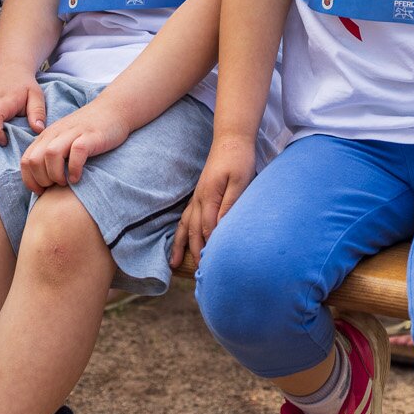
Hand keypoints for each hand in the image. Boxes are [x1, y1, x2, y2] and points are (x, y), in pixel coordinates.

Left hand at [19, 100, 129, 190]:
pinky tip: (78, 177)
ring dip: (56, 175)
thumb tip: (42, 180)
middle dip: (41, 180)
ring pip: (50, 155)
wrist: (113, 109)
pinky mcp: (90, 136)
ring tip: (65, 182)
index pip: (25, 161)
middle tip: (55, 186)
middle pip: (34, 160)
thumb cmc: (88, 130)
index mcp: (47, 136)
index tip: (41, 191)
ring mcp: (73, 133)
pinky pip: (76, 152)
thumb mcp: (64, 139)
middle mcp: (56, 133)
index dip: (30, 180)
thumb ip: (51, 154)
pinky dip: (74, 169)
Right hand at [169, 132, 255, 269]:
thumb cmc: (238, 159)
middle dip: (192, 252)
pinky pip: (186, 216)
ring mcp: (197, 196)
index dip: (208, 247)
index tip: (211, 266)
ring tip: (173, 263)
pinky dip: (181, 230)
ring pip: (184, 224)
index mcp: (209, 196)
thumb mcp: (240, 180)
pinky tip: (181, 238)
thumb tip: (221, 226)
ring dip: (180, 244)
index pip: (207, 228)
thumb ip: (230, 203)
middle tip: (194, 274)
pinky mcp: (200, 193)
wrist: (231, 139)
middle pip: (192, 230)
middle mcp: (199, 198)